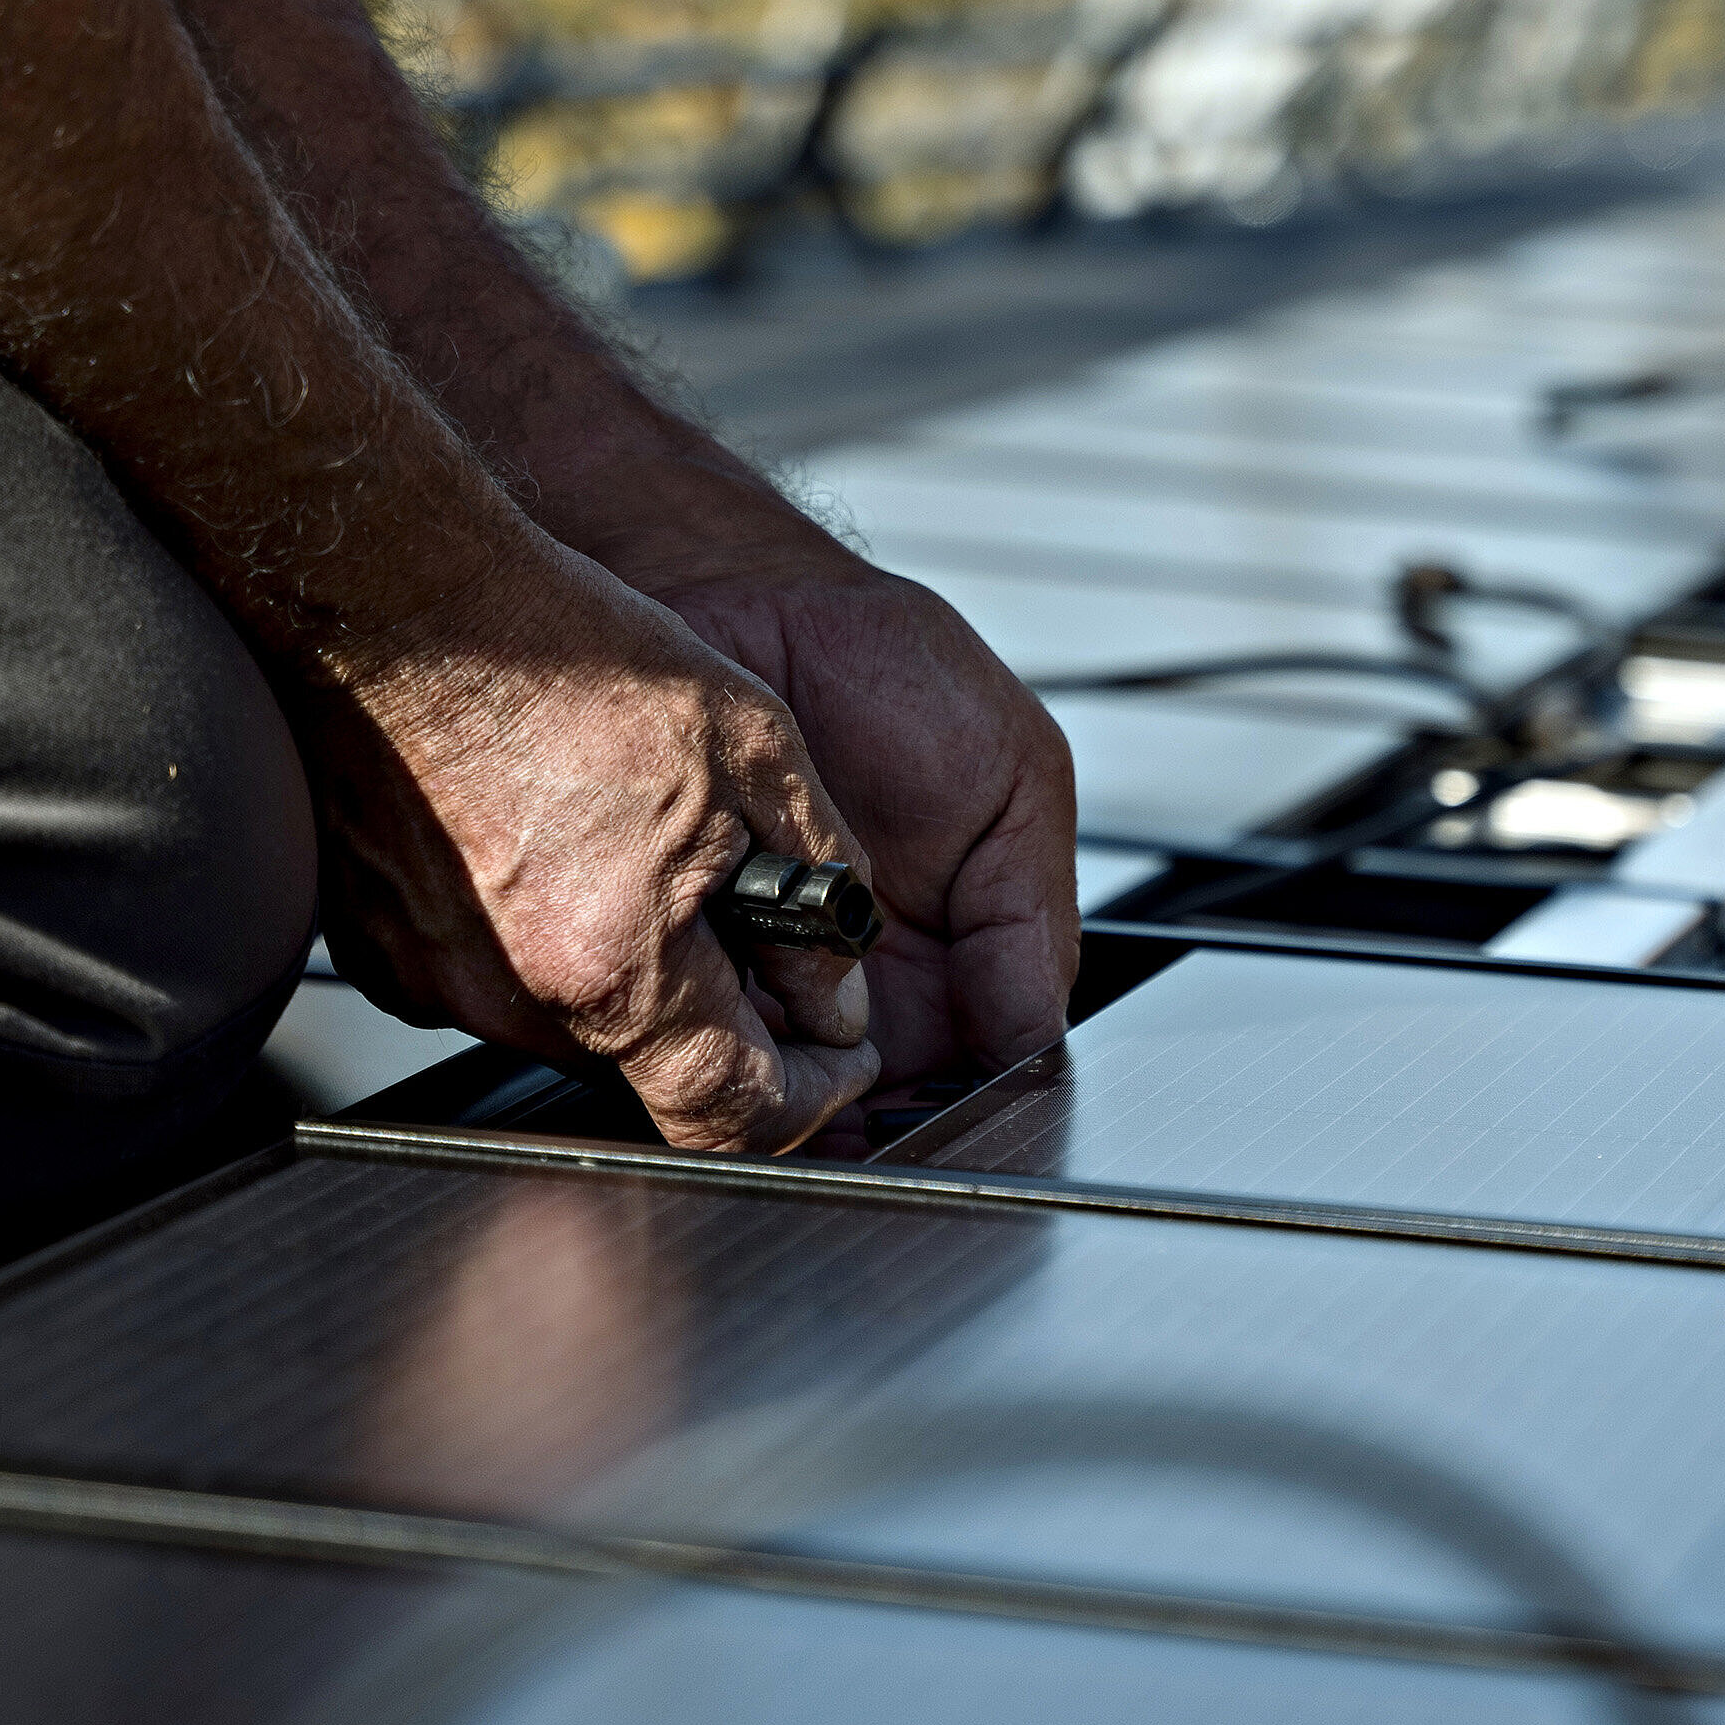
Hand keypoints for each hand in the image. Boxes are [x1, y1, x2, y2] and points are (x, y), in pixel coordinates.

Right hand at [309, 543, 882, 1151]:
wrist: (396, 594)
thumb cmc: (560, 649)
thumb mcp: (753, 745)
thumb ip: (821, 883)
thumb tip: (840, 988)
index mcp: (614, 964)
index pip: (731, 1117)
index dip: (810, 1098)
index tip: (836, 1057)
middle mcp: (513, 998)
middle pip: (653, 1065)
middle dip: (718, 1004)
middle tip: (739, 905)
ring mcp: (434, 980)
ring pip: (575, 1021)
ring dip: (627, 964)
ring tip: (632, 842)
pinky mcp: (384, 949)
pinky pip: (493, 981)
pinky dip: (543, 936)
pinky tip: (552, 839)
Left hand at [630, 548, 1078, 1092]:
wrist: (744, 599)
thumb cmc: (889, 670)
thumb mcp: (1015, 782)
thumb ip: (1032, 918)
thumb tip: (1033, 1042)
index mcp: (959, 953)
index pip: (976, 1074)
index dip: (963, 1112)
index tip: (947, 1122)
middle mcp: (865, 978)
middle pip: (881, 1107)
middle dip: (872, 1125)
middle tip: (863, 1113)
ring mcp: (777, 973)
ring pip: (793, 1088)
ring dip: (795, 1097)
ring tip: (798, 1078)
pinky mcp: (691, 955)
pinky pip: (704, 1035)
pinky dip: (715, 1048)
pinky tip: (727, 1042)